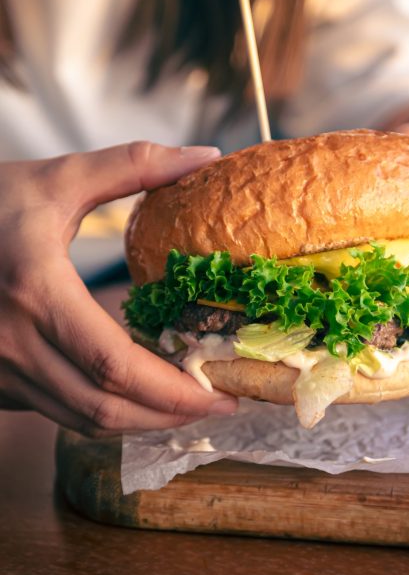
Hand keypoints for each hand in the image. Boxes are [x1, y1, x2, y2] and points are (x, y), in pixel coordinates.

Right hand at [0, 142, 237, 435]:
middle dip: (169, 414)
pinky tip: (132, 391)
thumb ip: (134, 165)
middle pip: (103, 406)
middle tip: (218, 402)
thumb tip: (205, 155)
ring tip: (184, 402)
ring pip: (77, 418)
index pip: (114, 364)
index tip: (221, 392)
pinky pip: (54, 409)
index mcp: (35, 291)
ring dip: (138, 420)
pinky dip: (100, 410)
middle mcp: (11, 342)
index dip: (173, 390)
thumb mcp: (57, 176)